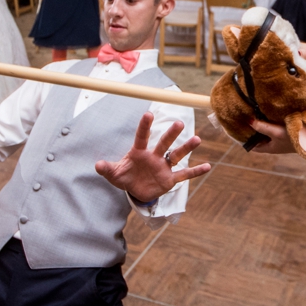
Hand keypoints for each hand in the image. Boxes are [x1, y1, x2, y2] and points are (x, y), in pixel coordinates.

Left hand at [94, 113, 208, 203]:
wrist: (136, 191)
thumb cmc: (125, 177)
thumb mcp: (114, 174)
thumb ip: (107, 169)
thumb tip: (97, 165)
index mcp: (139, 153)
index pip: (142, 137)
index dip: (144, 126)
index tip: (148, 114)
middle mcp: (154, 157)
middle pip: (163, 143)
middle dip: (171, 134)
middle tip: (179, 123)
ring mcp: (163, 167)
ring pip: (176, 155)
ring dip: (186, 148)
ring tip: (197, 139)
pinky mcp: (170, 179)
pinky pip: (184, 175)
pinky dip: (195, 171)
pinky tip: (208, 166)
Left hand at [247, 119, 296, 153]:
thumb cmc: (292, 138)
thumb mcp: (275, 132)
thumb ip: (262, 127)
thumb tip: (248, 121)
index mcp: (269, 148)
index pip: (253, 146)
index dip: (245, 140)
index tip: (239, 130)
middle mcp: (273, 145)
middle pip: (259, 139)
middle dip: (253, 131)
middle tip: (245, 120)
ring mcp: (279, 140)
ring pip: (266, 134)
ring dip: (261, 127)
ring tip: (254, 116)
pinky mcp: (285, 135)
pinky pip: (273, 130)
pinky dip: (269, 125)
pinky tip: (268, 117)